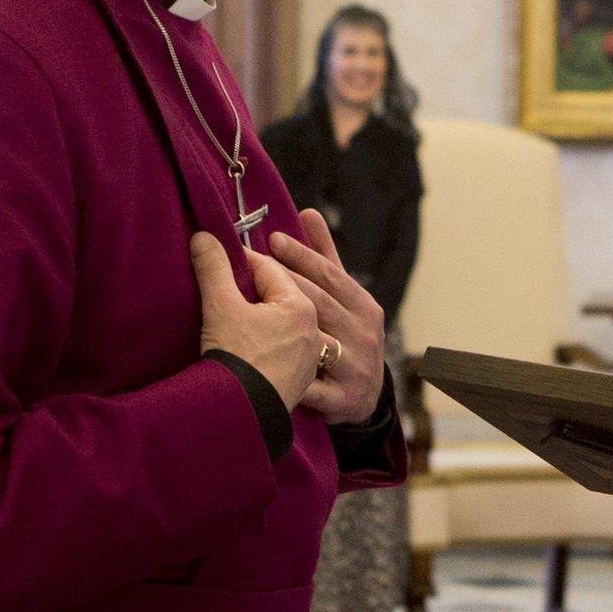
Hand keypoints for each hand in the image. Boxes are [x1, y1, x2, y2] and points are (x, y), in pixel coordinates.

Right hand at [190, 231, 324, 409]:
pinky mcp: (300, 382)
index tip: (222, 259)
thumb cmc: (234, 358)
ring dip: (268, 317)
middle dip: (258, 287)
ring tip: (242, 314)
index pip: (269, 271)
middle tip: (230, 282)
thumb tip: (203, 236)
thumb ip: (213, 268)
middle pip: (282, 297)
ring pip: (287, 326)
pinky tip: (255, 345)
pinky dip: (273, 343)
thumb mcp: (220, 306)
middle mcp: (312, 331)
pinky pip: (287, 352)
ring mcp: (309, 359)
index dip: (242, 262)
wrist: (240, 416)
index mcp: (300, 307)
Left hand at [267, 209, 387, 423]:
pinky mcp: (343, 399)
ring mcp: (356, 366)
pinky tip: (264, 367)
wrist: (366, 399)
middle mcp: (364, 334)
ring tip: (245, 310)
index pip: (330, 275)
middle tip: (247, 264)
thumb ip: (325, 257)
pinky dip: (290, 378)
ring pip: (314, 341)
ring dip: (280, 328)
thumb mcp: (343, 297)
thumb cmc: (345, 336)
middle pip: (318, 303)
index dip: (301, 256)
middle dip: (283, 283)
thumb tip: (307, 212)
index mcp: (364, 306)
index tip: (272, 239)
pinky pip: (312, 387)